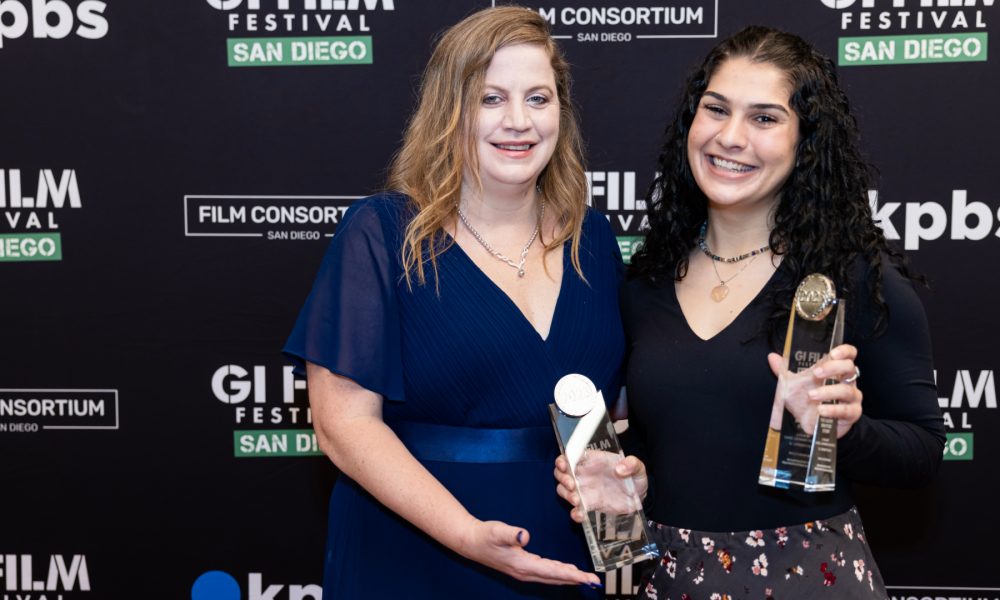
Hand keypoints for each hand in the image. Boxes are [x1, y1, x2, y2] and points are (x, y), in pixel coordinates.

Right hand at [455, 519, 600, 586]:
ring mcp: (524, 570)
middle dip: (576, 579)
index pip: (553, 572)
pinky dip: (559, 572)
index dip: (573, 576)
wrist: (470, 541)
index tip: (588, 579)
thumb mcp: (497, 531)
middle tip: (594, 581)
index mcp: (523, 565)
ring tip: (584, 578)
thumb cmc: (484, 535)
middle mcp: (525, 571)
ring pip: (552, 576)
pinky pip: (546, 572)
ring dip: (569, 577)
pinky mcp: (522, 566)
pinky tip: (565, 570)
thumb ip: (511, 534)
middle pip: (556, 578)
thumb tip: (524, 536)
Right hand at [554, 453, 647, 521]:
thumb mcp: (639, 468)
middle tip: (572, 485)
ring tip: (577, 500)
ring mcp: (584, 490)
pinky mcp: (588, 505)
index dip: (563, 459)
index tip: (564, 465)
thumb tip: (620, 468)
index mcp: (593, 460)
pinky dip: (574, 513)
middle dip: (562, 478)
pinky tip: (580, 515)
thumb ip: (632, 464)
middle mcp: (584, 474)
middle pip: (562, 472)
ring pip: (563, 490)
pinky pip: (575, 509)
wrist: (639, 498)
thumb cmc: (635, 478)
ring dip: (566, 494)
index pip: (571, 455)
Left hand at [767, 344, 862, 438]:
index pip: (848, 354)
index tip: (833, 352)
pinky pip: (847, 410)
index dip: (844, 351)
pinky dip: (833, 410)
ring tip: (812, 395)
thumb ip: (783, 371)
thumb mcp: (792, 385)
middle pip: (849, 367)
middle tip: (816, 373)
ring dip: (828, 392)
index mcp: (835, 370)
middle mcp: (847, 381)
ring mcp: (851, 397)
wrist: (811, 424)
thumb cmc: (806, 400)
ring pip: (847, 390)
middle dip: (833, 368)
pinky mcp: (852, 413)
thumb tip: (772, 357)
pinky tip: (821, 411)